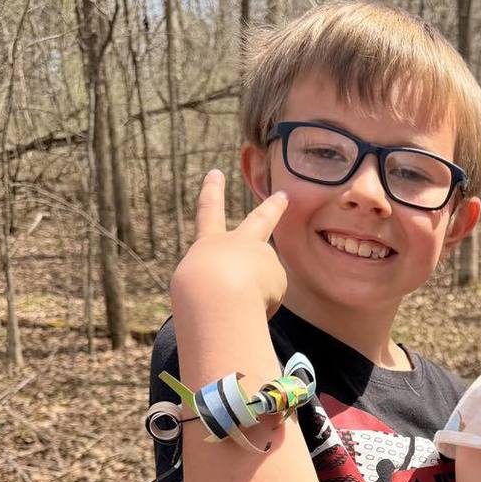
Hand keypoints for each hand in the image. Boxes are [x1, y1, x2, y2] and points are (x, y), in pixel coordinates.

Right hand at [170, 169, 288, 318]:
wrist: (214, 294)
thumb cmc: (197, 294)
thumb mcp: (200, 290)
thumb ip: (227, 287)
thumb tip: (254, 295)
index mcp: (210, 244)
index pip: (209, 214)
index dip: (212, 192)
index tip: (216, 174)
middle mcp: (238, 243)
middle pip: (260, 220)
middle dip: (272, 208)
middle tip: (283, 196)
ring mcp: (261, 255)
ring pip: (264, 283)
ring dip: (261, 292)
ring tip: (241, 301)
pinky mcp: (277, 272)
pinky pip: (270, 300)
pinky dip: (262, 308)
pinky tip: (253, 306)